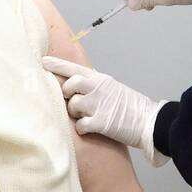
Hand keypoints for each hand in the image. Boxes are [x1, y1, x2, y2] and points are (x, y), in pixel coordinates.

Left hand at [42, 56, 169, 165]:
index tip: (42, 62)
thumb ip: (94, 85)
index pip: (74, 68)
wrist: (149, 121)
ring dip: (75, 114)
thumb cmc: (130, 106)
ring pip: (73, 106)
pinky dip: (82, 128)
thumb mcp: (112, 88)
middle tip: (73, 102)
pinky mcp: (101, 122)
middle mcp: (98, 89)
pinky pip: (80, 125)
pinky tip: (90, 129)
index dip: (56, 65)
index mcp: (101, 79)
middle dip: (66, 95)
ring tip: (86, 117)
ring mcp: (99, 105)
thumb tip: (75, 85)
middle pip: (69, 85)